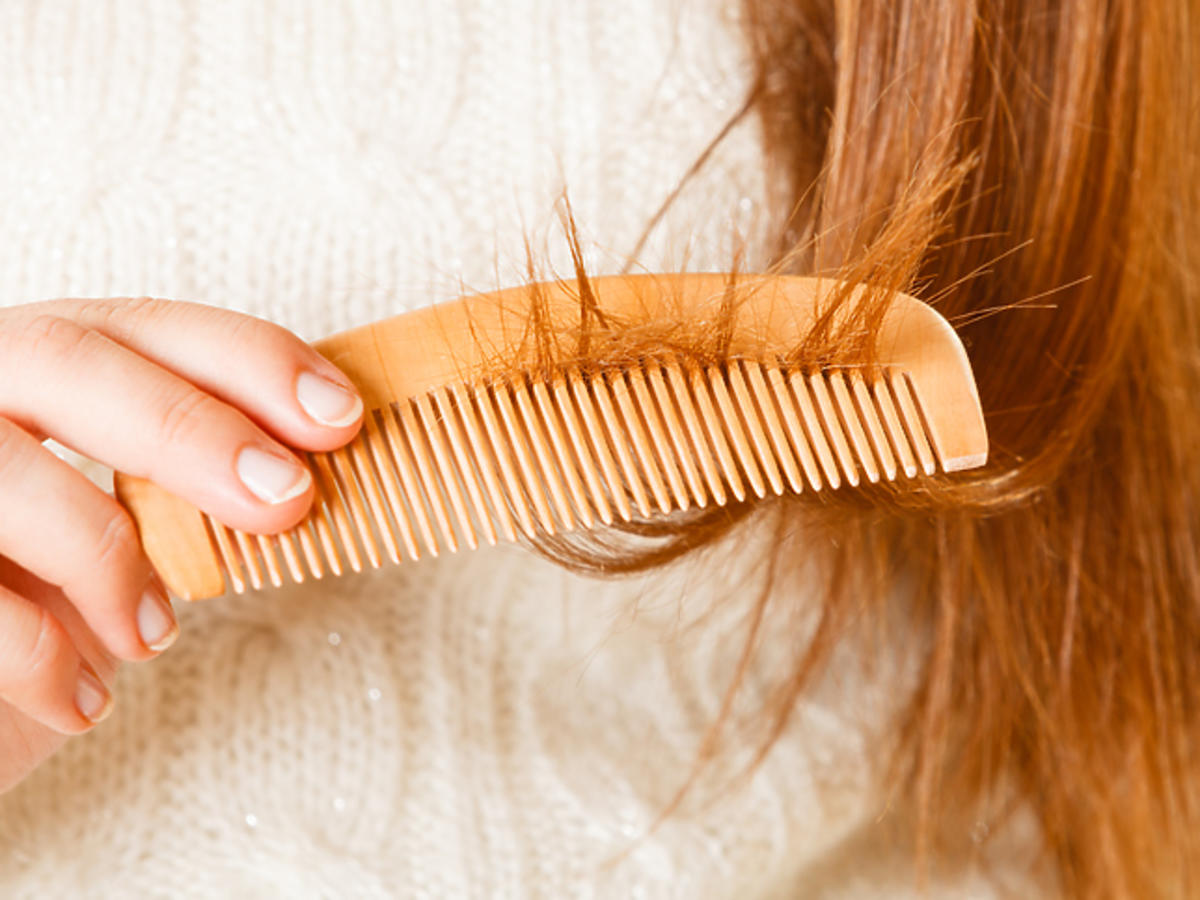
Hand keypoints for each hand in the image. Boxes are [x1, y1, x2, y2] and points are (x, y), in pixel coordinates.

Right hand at [0, 297, 362, 790]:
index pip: (146, 328)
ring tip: (157, 634)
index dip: (248, 360)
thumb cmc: (46, 603)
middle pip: (65, 359)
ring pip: (5, 468)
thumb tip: (323, 476)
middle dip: (188, 427)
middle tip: (285, 502)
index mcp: (39, 368)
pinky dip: (38, 656)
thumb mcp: (131, 533)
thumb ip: (196, 488)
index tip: (341, 417)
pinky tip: (87, 701)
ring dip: (105, 552)